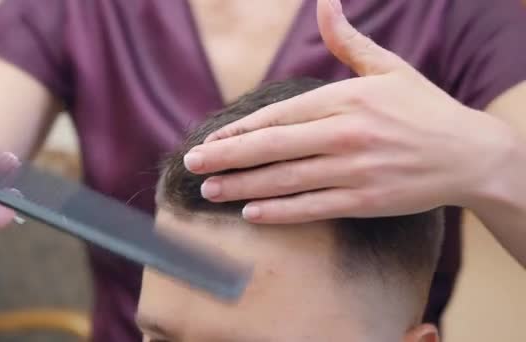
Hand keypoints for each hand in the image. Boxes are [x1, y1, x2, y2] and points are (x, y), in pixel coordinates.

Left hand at [183, 0, 514, 223]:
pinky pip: (314, 208)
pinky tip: (251, 213)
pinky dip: (281, 212)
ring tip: (210, 190)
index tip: (211, 137)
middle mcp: (347, 133)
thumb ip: (348, 41)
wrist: (470, 155)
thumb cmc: (423, 109)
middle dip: (227, 156)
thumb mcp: (389, 68)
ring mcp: (356, 169)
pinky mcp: (367, 201)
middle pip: (273, 147)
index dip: (241, 128)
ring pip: (287, 180)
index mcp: (347, 97)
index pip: (280, 114)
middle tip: (193, 163)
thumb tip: (324, 3)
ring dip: (243, 186)